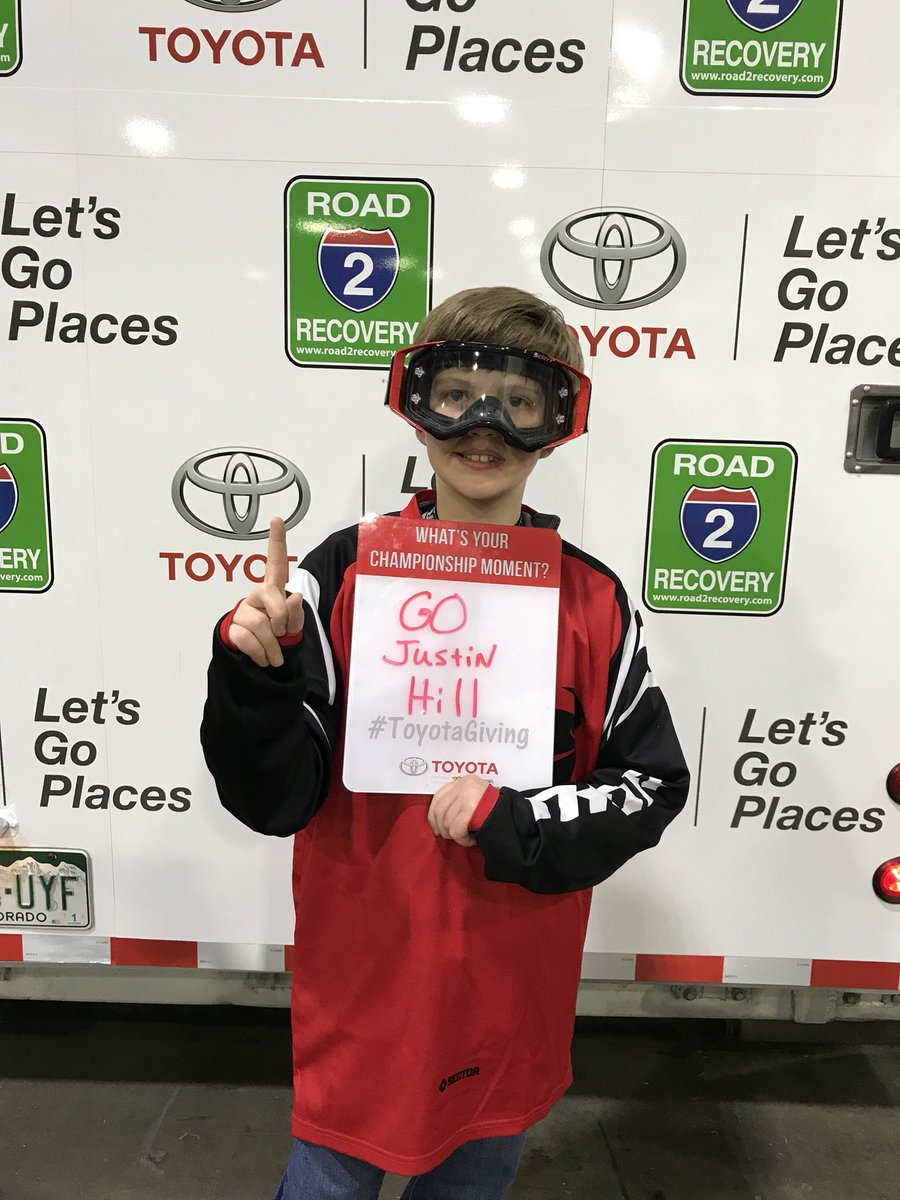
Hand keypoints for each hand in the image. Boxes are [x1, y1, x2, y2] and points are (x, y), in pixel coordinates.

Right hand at [228, 518, 303, 667]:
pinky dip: (261, 653)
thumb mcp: (295, 627)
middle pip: (272, 598)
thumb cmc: (279, 636)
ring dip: (273, 646)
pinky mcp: (232, 629)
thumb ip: (297, 613)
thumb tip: (294, 597)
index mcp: (273, 590)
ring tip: (275, 653)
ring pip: (261, 625)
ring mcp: (242, 611)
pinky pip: (248, 640)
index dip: (276, 541)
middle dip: (283, 620)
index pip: (275, 562)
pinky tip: (263, 657)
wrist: (260, 659)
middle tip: (283, 635)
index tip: (277, 519)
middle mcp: (256, 595)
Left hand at [428, 777, 487, 846]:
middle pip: (439, 810)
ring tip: (468, 837)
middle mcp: (465, 784)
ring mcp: (468, 794)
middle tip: (451, 837)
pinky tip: (473, 839)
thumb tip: (435, 819)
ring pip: (447, 822)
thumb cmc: (493, 813)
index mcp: (464, 781)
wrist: (514, 819)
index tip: (437, 828)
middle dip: (443, 828)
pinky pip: (456, 830)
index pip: (438, 797)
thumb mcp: (473, 799)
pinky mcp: (471, 808)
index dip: (433, 815)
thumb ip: (457, 802)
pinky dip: (462, 840)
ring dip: (456, 836)